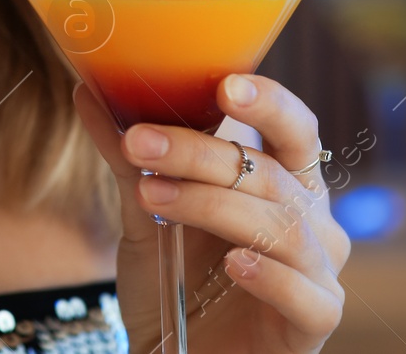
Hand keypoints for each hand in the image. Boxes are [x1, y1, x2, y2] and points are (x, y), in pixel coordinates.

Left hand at [73, 73, 349, 352]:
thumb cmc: (174, 279)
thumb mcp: (145, 212)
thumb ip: (128, 157)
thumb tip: (87, 91)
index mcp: (283, 178)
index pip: (293, 127)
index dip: (268, 102)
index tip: (224, 85)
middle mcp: (310, 217)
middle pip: (268, 173)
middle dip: (200, 153)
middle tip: (138, 142)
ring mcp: (318, 269)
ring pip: (280, 226)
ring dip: (210, 205)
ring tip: (152, 197)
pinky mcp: (314, 320)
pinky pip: (305, 293)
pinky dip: (270, 275)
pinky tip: (234, 263)